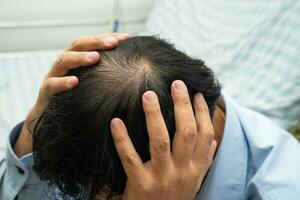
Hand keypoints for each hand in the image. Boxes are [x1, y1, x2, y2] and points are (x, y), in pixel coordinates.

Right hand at [14, 33, 129, 156]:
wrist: (53, 119)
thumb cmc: (78, 100)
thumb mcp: (92, 85)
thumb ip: (106, 75)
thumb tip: (136, 69)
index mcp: (77, 60)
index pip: (92, 43)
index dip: (107, 37)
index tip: (126, 37)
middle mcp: (65, 65)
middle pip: (77, 45)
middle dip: (95, 42)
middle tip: (113, 42)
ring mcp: (53, 77)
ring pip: (63, 60)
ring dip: (80, 57)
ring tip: (95, 58)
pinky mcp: (46, 93)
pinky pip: (51, 85)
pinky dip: (62, 82)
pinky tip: (75, 82)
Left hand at [110, 80, 216, 199]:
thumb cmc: (176, 196)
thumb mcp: (195, 181)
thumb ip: (204, 160)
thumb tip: (213, 139)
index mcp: (196, 168)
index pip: (205, 135)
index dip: (203, 113)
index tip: (197, 93)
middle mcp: (182, 171)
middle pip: (186, 132)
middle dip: (182, 106)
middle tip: (176, 83)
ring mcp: (161, 178)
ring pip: (160, 141)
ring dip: (155, 116)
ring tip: (148, 94)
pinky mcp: (140, 184)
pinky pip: (130, 158)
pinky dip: (123, 139)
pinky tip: (116, 122)